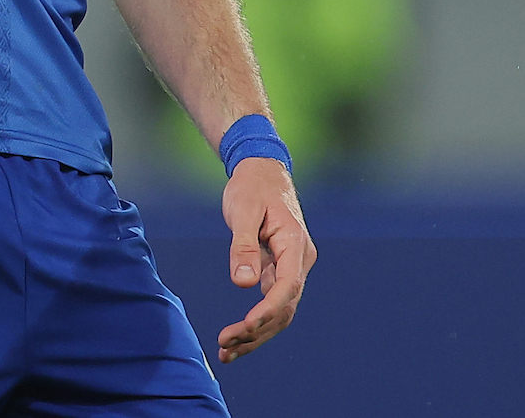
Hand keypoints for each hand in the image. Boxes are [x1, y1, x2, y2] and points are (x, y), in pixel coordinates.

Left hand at [214, 157, 314, 362]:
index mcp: (294, 245)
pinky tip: (236, 337)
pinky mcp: (279, 270)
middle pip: (285, 308)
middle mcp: (299, 260)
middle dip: (257, 331)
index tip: (245, 326)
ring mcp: (291, 267)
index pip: (286, 287)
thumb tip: (243, 283)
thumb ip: (243, 246)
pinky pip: (271, 302)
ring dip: (256, 334)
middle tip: (225, 345)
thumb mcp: (242, 211)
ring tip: (226, 352)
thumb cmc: (251, 187)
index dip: (267, 310)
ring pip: (280, 311)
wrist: (261, 171)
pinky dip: (256, 322)